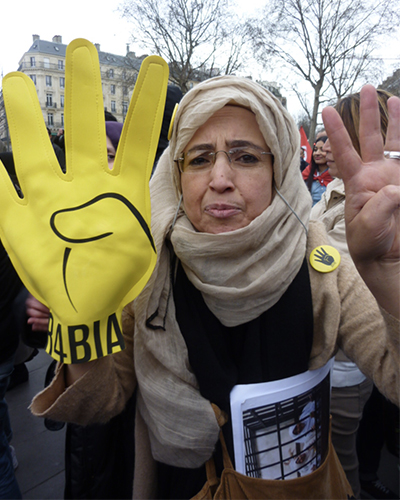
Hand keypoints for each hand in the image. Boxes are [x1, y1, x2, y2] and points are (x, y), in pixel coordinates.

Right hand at [0, 39, 168, 361]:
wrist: (86, 307)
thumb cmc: (117, 276)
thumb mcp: (139, 244)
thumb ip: (139, 208)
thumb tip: (144, 175)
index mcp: (116, 191)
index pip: (136, 142)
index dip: (145, 107)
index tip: (155, 67)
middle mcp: (83, 188)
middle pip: (83, 134)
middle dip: (83, 94)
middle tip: (82, 47)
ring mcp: (49, 202)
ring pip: (35, 153)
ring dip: (25, 120)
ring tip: (16, 81)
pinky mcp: (20, 223)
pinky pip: (0, 193)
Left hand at [322, 85, 399, 317]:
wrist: (390, 258)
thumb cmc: (369, 246)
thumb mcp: (367, 229)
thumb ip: (380, 207)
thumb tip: (396, 188)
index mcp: (357, 183)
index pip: (344, 152)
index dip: (337, 131)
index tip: (326, 109)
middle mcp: (375, 175)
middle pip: (371, 138)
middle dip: (368, 113)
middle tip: (366, 87)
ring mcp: (395, 177)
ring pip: (395, 142)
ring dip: (395, 121)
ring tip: (394, 97)